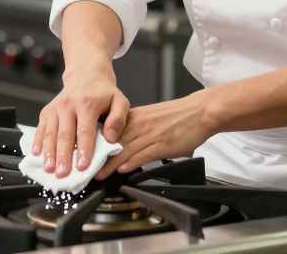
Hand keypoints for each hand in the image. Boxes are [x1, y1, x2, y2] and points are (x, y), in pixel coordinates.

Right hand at [34, 64, 129, 178]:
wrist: (86, 74)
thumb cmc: (103, 92)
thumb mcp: (120, 101)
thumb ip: (118, 120)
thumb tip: (111, 139)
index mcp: (87, 103)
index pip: (85, 130)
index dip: (83, 149)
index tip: (82, 166)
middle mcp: (68, 105)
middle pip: (65, 134)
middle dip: (63, 156)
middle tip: (63, 173)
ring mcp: (55, 108)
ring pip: (50, 133)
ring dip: (49, 153)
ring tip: (50, 169)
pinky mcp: (47, 111)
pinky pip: (41, 128)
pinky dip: (38, 142)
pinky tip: (37, 154)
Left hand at [96, 92, 216, 178]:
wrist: (200, 112)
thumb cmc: (179, 116)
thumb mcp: (151, 118)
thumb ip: (135, 129)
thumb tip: (120, 144)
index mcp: (135, 117)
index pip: (109, 131)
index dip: (96, 144)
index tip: (85, 154)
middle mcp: (140, 124)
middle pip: (113, 142)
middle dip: (98, 156)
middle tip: (85, 168)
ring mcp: (151, 134)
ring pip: (125, 149)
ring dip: (110, 163)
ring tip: (99, 174)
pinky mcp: (162, 143)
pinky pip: (143, 153)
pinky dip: (132, 162)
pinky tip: (123, 169)